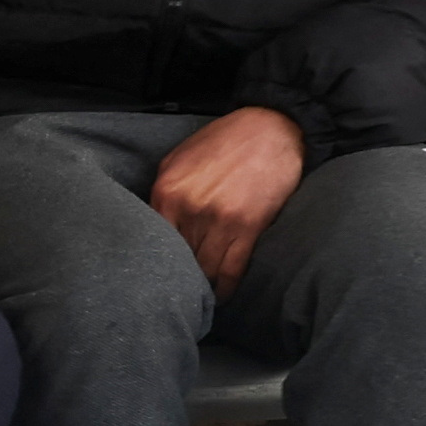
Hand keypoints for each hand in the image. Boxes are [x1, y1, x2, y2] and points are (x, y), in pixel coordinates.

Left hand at [147, 104, 310, 288]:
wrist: (272, 128)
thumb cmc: (225, 141)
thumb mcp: (178, 159)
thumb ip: (163, 192)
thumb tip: (153, 224)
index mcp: (167, 192)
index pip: (153, 240)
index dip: (157, 260)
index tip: (158, 275)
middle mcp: (189, 208)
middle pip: (178, 257)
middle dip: (179, 276)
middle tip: (177, 291)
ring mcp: (219, 220)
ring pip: (204, 268)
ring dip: (203, 286)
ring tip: (200, 298)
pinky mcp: (248, 227)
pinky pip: (232, 269)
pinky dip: (226, 287)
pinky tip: (223, 295)